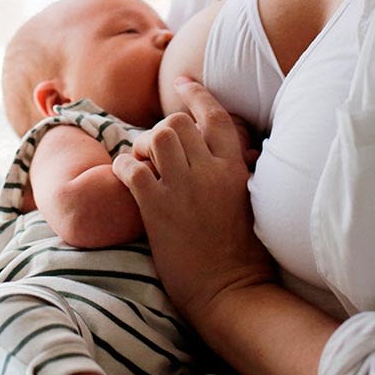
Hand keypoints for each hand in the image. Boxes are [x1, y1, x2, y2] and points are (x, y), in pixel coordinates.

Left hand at [112, 78, 275, 325]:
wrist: (230, 292)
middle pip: (178, 123)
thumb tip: (234, 152)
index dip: (196, 95)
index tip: (182, 82)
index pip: (214, 115)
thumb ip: (237, 171)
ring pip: (156, 138)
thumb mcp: (250, 201)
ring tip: (143, 163)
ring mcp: (183, 188)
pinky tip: (125, 177)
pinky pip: (132, 169)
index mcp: (234, 168)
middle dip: (164, 129)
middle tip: (157, 150)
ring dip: (143, 145)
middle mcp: (209, 171)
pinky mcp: (158, 208)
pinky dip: (123, 167)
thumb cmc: (244, 253)